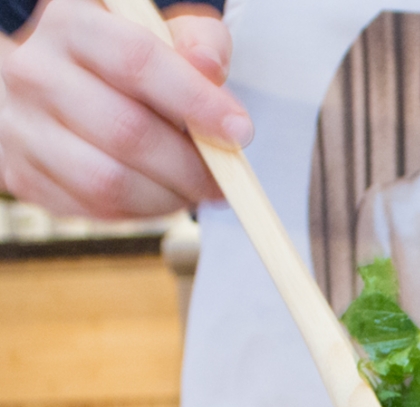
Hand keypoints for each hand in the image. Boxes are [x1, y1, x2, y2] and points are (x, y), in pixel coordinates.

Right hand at [0, 0, 250, 217]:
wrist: (54, 88)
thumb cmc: (122, 63)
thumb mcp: (162, 34)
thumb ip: (197, 40)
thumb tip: (210, 68)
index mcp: (72, 25)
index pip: (138, 62)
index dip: (196, 102)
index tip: (239, 132)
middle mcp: (36, 74)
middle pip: (128, 131)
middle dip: (190, 166)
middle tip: (224, 179)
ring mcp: (22, 128)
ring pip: (110, 181)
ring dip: (169, 197)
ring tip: (195, 190)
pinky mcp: (25, 176)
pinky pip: (96, 209)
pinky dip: (143, 211)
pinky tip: (161, 195)